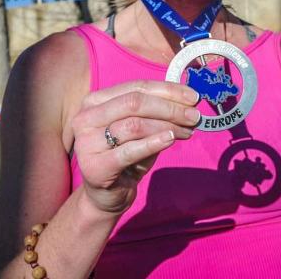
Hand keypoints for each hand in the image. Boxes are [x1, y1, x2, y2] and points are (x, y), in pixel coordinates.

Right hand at [70, 80, 200, 214]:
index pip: (137, 87)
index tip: (193, 97)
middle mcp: (85, 118)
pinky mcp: (95, 166)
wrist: (107, 195)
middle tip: (194, 116)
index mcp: (95, 101)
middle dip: (170, 108)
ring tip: (187, 132)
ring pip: (134, 125)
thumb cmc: (127, 155)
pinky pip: (130, 150)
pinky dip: (153, 143)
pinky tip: (170, 139)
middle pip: (135, 103)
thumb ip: (157, 111)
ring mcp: (87, 143)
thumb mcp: (141, 128)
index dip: (168, 90)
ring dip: (167, 126)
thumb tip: (188, 100)